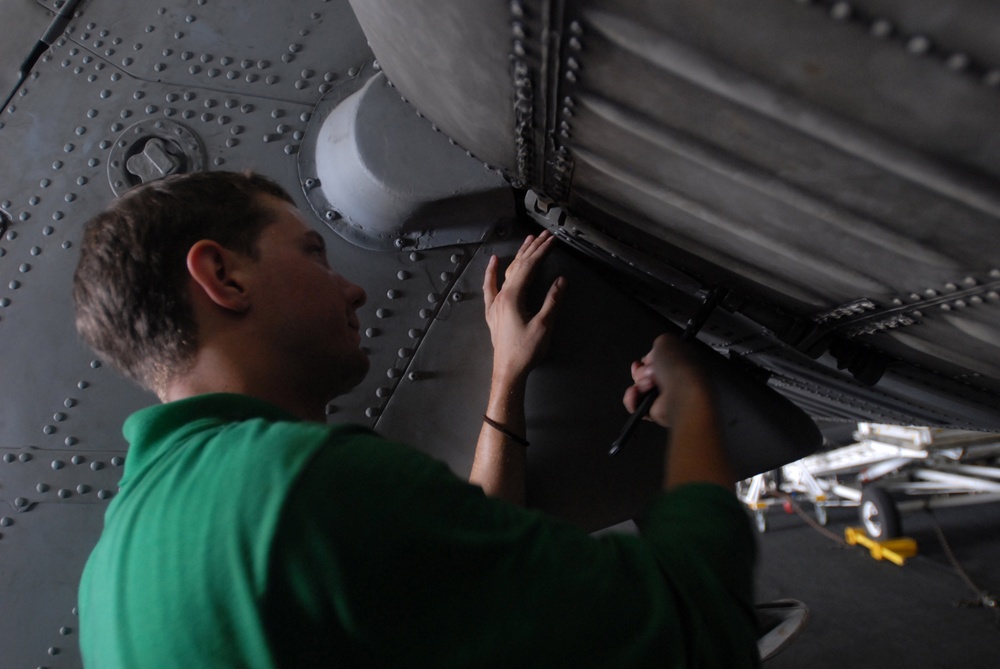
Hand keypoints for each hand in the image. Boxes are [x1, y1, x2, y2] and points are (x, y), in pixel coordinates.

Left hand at [483, 231, 564, 383]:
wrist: (508, 370)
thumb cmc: (525, 351)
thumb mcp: (544, 326)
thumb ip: (552, 301)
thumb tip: (561, 280)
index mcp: (513, 297)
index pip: (529, 267)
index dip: (541, 251)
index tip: (552, 239)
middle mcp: (501, 296)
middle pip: (517, 266)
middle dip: (532, 249)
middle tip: (544, 234)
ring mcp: (495, 303)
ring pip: (506, 273)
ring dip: (518, 256)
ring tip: (527, 241)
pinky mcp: (493, 311)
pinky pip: (490, 286)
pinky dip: (491, 272)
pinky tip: (493, 262)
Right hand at [623, 334, 710, 426]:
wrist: (681, 395)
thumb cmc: (680, 370)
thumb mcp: (666, 341)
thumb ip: (658, 342)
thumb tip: (653, 353)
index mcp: (679, 363)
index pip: (657, 360)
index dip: (648, 359)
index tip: (646, 360)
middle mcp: (672, 380)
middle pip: (645, 373)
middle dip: (641, 371)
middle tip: (650, 373)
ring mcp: (663, 396)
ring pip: (638, 387)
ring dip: (638, 383)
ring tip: (648, 385)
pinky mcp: (655, 410)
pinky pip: (635, 403)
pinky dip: (632, 399)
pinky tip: (636, 394)